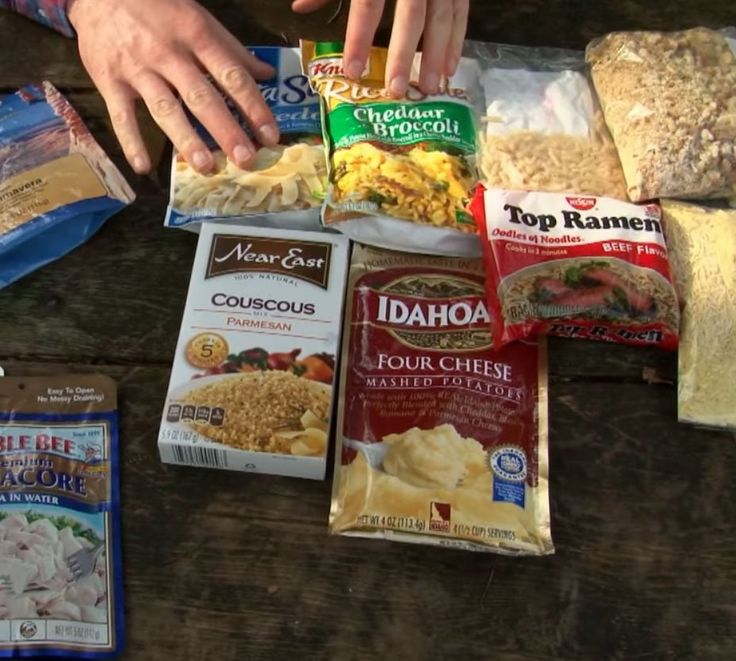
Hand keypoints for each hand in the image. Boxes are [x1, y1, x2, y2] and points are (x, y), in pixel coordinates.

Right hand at [66, 0, 279, 173]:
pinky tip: (144, 167)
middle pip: (201, 97)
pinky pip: (121, 115)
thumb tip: (267, 74)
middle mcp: (168, 53)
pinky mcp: (109, 80)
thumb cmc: (157, 6)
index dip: (253, 107)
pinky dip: (131, 142)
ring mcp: (137, 68)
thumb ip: (231, 49)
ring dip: (186, 139)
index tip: (270, 136)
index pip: (231, 76)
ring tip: (206, 166)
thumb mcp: (198, 17)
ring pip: (165, 108)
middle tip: (245, 160)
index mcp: (196, 35)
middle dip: (226, 130)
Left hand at [292, 0, 468, 96]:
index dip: (359, 37)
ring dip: (437, 54)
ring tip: (429, 88)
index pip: (368, 4)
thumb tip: (299, 7)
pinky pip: (461, 11)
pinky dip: (458, 40)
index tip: (353, 70)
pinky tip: (450, 68)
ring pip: (441, 16)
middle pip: (411, 14)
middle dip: (403, 54)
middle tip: (396, 90)